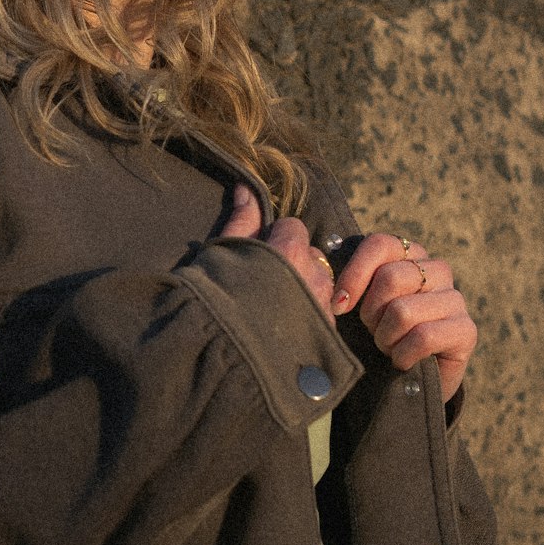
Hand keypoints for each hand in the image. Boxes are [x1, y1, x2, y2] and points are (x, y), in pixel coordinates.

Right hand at [220, 185, 336, 325]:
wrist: (225, 357)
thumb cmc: (216, 300)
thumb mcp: (222, 254)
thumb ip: (241, 220)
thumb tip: (246, 187)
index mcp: (290, 249)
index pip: (293, 227)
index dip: (274, 240)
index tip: (256, 258)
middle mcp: (315, 275)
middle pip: (312, 256)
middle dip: (294, 265)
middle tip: (266, 286)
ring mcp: (324, 306)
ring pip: (321, 285)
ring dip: (305, 291)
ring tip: (276, 310)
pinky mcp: (326, 335)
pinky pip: (324, 315)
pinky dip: (310, 318)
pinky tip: (286, 331)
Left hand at [331, 234, 476, 402]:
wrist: (405, 383)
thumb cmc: (374, 335)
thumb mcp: (355, 303)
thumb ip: (339, 277)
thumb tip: (304, 249)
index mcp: (408, 254)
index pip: (380, 244)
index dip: (354, 274)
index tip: (338, 306)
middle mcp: (436, 269)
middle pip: (391, 278)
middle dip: (371, 313)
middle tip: (372, 331)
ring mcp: (455, 298)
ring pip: (403, 311)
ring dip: (386, 338)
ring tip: (387, 347)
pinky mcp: (466, 330)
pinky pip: (423, 337)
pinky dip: (403, 355)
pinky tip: (402, 361)